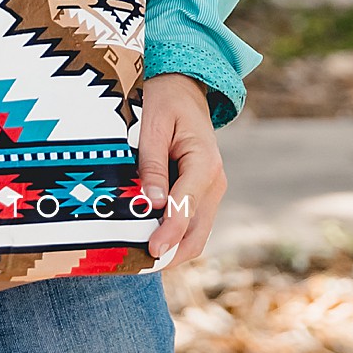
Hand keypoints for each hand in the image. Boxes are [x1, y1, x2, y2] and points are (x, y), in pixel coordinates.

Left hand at [138, 73, 226, 264]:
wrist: (182, 87)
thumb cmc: (163, 100)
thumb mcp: (151, 123)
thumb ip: (152, 163)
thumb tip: (153, 203)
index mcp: (205, 164)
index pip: (187, 208)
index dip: (169, 233)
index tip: (150, 251)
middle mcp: (214, 183)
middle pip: (197, 233)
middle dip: (172, 253)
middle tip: (138, 265)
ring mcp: (210, 191)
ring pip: (196, 234)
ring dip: (172, 249)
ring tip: (138, 259)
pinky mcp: (200, 194)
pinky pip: (190, 223)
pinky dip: (173, 236)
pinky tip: (146, 239)